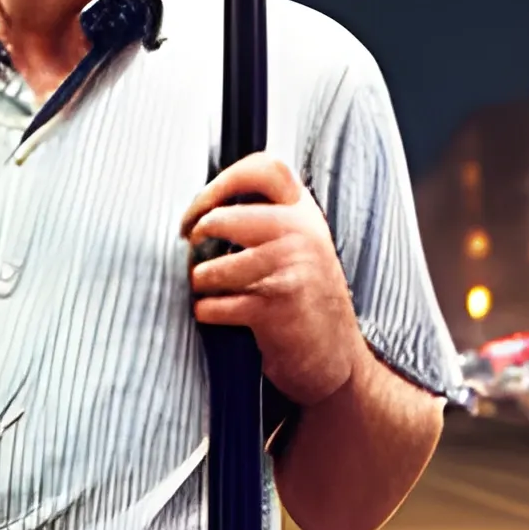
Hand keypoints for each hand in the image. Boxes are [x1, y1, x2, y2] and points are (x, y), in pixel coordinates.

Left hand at [182, 152, 365, 407]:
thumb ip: (267, 219)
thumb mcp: (299, 247)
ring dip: (200, 283)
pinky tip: (220, 316)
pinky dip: (207, 313)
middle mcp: (302, 235)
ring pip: (211, 268)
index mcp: (305, 214)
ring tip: (210, 290)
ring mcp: (290, 270)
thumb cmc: (305, 302)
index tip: (200, 207)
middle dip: (196, 237)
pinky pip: (215, 305)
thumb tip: (202, 206)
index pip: (266, 168)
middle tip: (191, 249)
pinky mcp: (275, 309)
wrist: (337, 360)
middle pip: (222, 218)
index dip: (222, 181)